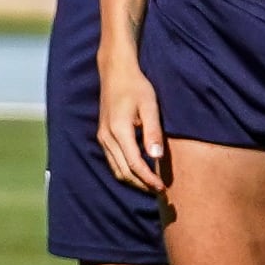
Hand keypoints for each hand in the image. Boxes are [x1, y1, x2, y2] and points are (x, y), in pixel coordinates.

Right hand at [97, 52, 166, 194]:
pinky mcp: (102, 136)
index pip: (134, 164)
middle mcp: (107, 137)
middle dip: (142, 184)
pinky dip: (126, 170)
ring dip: (133, 180)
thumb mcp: (150, 106)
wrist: (115, 73)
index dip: (148, 179)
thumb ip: (153, 132)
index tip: (163, 188)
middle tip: (161, 191)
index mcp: (119, 130)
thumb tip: (157, 157)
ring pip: (116, 169)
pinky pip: (113, 161)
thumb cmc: (136, 86)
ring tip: (151, 184)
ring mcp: (102, 137)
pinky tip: (140, 171)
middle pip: (123, 171)